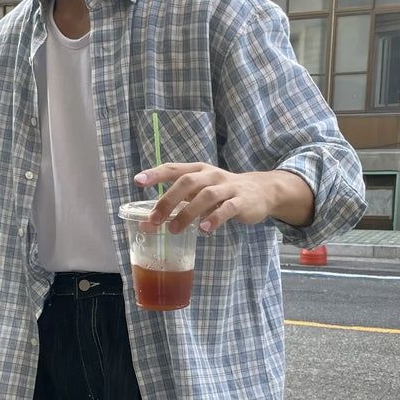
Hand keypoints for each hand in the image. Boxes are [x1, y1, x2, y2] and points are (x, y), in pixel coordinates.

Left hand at [134, 162, 313, 233]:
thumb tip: (147, 223)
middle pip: (186, 183)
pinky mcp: (241, 201)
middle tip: (154, 220)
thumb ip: (177, 204)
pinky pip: (227, 209)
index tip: (138, 181)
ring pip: (205, 196)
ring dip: (187, 213)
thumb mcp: (200, 192)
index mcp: (198, 171)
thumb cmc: (224, 192)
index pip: (173, 169)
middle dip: (168, 201)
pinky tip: (204, 230)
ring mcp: (228, 188)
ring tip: (174, 230)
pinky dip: (214, 219)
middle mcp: (211, 176)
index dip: (155, 174)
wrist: (262, 191)